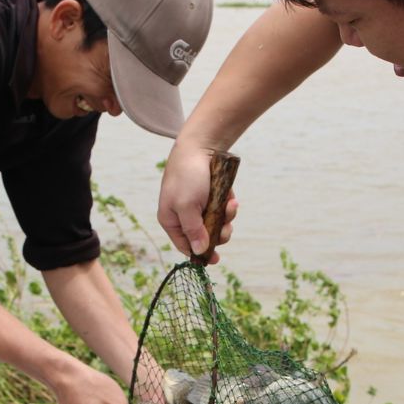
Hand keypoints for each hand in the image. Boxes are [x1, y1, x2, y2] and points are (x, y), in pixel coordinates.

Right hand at [158, 143, 237, 262]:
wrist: (201, 145)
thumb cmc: (188, 175)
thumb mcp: (187, 205)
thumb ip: (193, 230)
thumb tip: (199, 251)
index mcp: (171, 220)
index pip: (184, 245)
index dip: (199, 253)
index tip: (215, 258)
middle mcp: (184, 215)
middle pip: (204, 237)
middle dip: (218, 232)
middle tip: (227, 226)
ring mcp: (198, 206)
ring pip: (216, 224)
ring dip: (226, 217)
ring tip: (231, 205)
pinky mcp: (211, 197)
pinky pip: (222, 210)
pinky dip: (228, 206)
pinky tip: (231, 197)